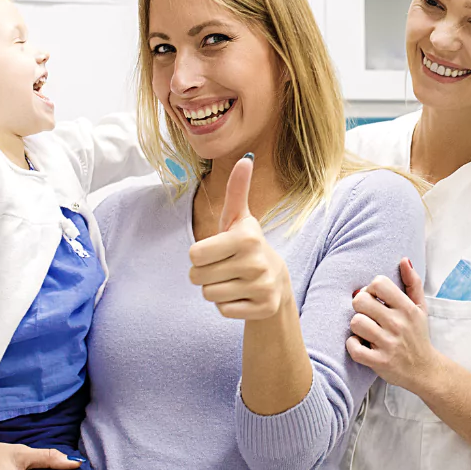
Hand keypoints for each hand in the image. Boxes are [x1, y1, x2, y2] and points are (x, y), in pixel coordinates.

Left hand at [188, 155, 291, 320]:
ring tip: (233, 281)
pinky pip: (223, 311)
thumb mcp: (239, 219)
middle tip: (224, 268)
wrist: (276, 281)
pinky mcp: (264, 307)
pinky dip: (227, 305)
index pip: (194, 255)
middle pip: (198, 278)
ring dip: (215, 290)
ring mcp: (262, 286)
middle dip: (205, 274)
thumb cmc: (246, 246)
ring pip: (209, 295)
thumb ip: (237, 190)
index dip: (199, 256)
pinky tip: (241, 295)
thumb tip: (245, 159)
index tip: (217, 252)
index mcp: (246, 237)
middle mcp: (257, 262)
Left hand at [346, 258, 439, 392]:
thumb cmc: (418, 335)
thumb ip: (413, 283)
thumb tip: (404, 260)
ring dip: (356, 327)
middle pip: (361, 301)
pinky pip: (353, 347)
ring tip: (365, 331)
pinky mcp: (379, 362)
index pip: (378, 283)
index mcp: (407, 308)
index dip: (370, 289)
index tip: (374, 300)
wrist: (425, 370)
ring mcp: (388, 344)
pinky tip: (361, 345)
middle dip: (360, 307)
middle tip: (367, 315)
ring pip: (355, 322)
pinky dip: (353, 345)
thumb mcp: (420, 308)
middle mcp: (398, 324)